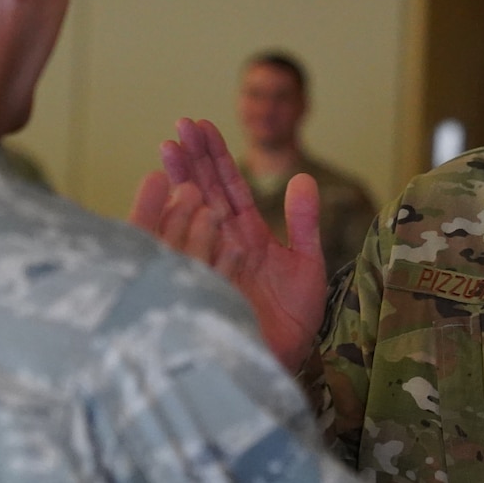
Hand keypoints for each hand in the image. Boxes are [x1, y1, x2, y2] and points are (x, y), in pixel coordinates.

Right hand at [129, 117, 327, 370]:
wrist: (291, 358)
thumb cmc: (295, 316)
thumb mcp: (307, 264)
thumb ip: (303, 223)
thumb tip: (304, 179)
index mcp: (246, 233)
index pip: (227, 186)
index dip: (213, 156)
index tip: (198, 124)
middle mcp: (224, 244)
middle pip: (202, 194)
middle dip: (190, 162)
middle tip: (177, 128)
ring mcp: (213, 264)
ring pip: (192, 219)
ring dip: (185, 189)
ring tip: (176, 155)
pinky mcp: (210, 287)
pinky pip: (196, 256)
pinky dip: (191, 233)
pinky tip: (185, 206)